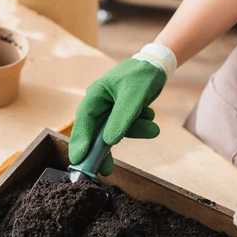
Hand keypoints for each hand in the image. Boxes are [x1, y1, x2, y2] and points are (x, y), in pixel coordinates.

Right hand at [69, 59, 166, 175]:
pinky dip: (139, 126)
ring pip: (115, 131)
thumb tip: (109, 141)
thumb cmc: (142, 75)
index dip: (80, 140)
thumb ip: (122, 118)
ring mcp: (109, 110)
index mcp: (95, 95)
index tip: (78, 159)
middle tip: (104, 170)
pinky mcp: (120, 114)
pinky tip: (149, 115)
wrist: (157, 66)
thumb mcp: (134, 95)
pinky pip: (126, 128)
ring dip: (134, 131)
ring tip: (153, 128)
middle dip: (104, 148)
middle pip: (95, 131)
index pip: (83, 121)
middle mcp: (98, 104)